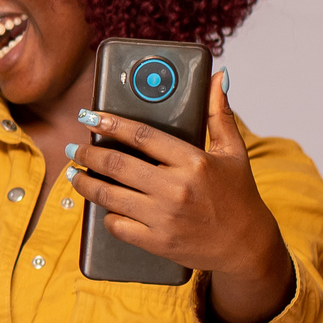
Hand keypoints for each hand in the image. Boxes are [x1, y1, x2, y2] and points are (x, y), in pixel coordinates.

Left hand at [67, 70, 288, 289]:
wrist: (247, 246)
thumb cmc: (238, 195)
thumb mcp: (233, 152)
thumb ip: (219, 114)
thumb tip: (220, 77)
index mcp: (194, 163)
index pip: (142, 136)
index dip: (110, 123)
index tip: (88, 116)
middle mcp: (177, 189)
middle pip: (117, 165)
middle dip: (88, 154)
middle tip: (76, 148)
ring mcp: (165, 217)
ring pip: (109, 196)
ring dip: (84, 183)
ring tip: (74, 174)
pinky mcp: (157, 242)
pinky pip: (117, 225)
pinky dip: (105, 215)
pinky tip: (102, 206)